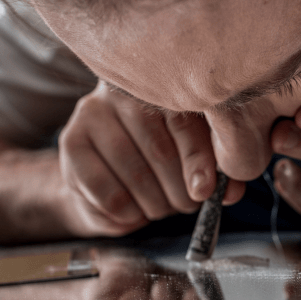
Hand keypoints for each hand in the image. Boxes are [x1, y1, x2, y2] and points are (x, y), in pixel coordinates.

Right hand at [59, 82, 244, 236]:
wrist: (107, 176)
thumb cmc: (158, 163)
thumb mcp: (193, 159)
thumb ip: (215, 172)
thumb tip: (229, 192)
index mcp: (161, 86)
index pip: (183, 121)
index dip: (199, 160)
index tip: (206, 190)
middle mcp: (123, 91)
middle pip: (159, 149)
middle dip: (179, 190)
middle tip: (187, 205)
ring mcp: (92, 113)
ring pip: (134, 173)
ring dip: (157, 204)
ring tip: (163, 207)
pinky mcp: (71, 143)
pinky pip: (108, 193)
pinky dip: (130, 213)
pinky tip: (136, 211)